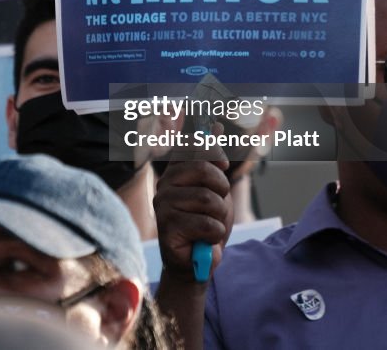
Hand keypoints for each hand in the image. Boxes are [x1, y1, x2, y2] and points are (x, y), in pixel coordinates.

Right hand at [153, 140, 232, 281]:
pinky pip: (206, 224)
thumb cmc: (206, 223)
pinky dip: (214, 234)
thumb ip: (212, 159)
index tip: (223, 163)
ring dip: (219, 217)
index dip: (211, 149)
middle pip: (203, 169)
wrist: (197, 261)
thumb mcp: (215, 189)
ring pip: (208, 200)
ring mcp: (163, 204)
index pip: (191, 144)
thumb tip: (215, 124)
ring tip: (209, 225)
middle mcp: (165, 183)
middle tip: (217, 205)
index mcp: (177, 171)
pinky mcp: (167, 226)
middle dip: (221, 189)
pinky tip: (204, 239)